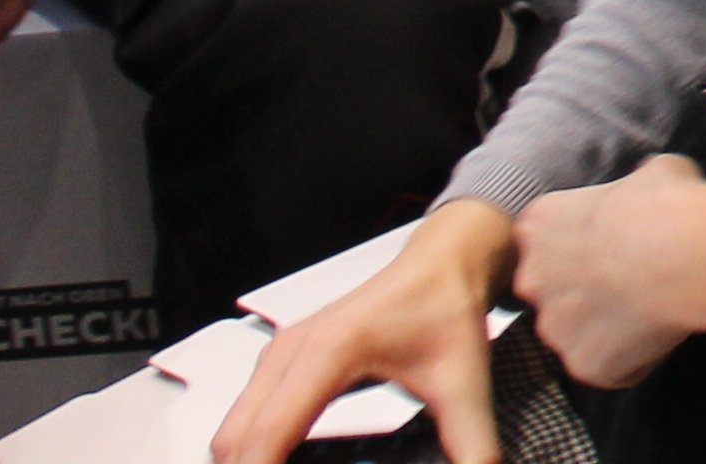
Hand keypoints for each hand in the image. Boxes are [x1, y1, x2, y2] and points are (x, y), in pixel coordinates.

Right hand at [213, 199, 512, 463]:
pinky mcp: (282, 360)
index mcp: (328, 352)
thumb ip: (471, 440)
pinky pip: (247, 417)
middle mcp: (290, 351)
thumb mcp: (464, 381)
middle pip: (235, 441)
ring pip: (233, 432)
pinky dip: (252, 450)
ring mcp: (280, 353)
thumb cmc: (447, 308)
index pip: (269, 437)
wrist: (443, 260)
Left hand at [513, 157, 705, 390]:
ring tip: (649, 311)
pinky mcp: (581, 365)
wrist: (689, 253)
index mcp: (539, 224)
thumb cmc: (670, 202)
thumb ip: (631, 188)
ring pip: (575, 332)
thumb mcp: (654, 173)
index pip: (547, 236)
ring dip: (604, 326)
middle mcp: (531, 279)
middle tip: (630, 278)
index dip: (584, 240)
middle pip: (552, 289)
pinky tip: (660, 333)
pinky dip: (629, 356)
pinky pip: (605, 365)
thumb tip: (642, 190)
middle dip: (583, 289)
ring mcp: (553, 327)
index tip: (616, 239)